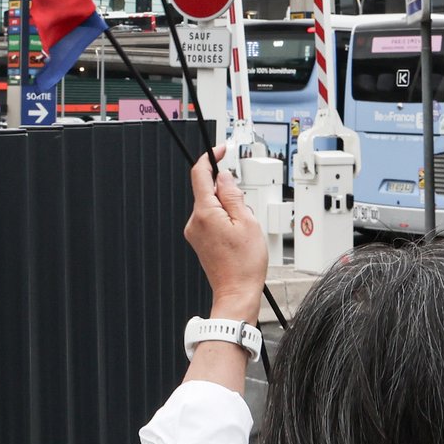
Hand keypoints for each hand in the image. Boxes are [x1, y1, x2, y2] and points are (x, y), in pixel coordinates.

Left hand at [184, 144, 266, 322]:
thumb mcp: (248, 222)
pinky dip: (226, 220)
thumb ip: (234, 196)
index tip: (220, 151)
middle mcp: (195, 221)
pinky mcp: (200, 240)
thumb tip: (225, 178)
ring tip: (244, 231)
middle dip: (229, 193)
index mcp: (205, 213)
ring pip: (212, 206)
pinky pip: (211, 219)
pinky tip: (238, 236)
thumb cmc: (244, 264)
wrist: (237, 292)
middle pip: (208, 191)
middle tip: (246, 211)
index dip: (210, 158)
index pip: (200, 174)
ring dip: (229, 209)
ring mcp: (195, 232)